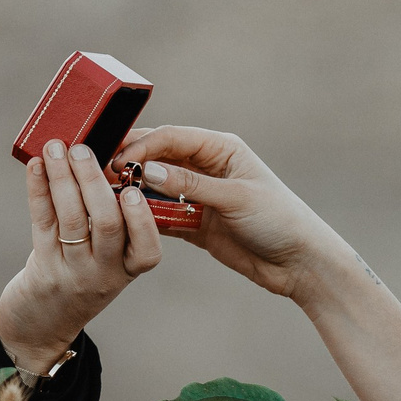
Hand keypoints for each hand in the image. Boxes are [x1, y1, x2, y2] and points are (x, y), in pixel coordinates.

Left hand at [0, 142, 160, 374]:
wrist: (41, 327)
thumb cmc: (78, 280)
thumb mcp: (105, 261)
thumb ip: (110, 222)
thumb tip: (98, 160)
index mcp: (128, 269)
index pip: (147, 249)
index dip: (141, 219)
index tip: (132, 188)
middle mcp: (104, 274)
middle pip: (107, 224)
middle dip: (93, 181)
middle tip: (81, 149)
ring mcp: (73, 273)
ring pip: (72, 220)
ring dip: (63, 178)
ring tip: (55, 148)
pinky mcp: (43, 269)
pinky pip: (43, 222)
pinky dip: (38, 190)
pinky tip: (35, 167)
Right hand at [109, 125, 349, 300]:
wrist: (299, 263)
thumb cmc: (279, 220)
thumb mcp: (235, 198)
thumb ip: (190, 184)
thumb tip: (147, 170)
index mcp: (221, 149)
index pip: (173, 137)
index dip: (143, 144)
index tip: (118, 159)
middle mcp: (208, 167)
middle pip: (160, 158)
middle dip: (132, 163)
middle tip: (101, 173)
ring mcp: (200, 195)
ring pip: (157, 187)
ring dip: (135, 191)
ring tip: (106, 196)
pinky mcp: (195, 223)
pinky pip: (163, 214)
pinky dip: (146, 216)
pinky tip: (125, 219)